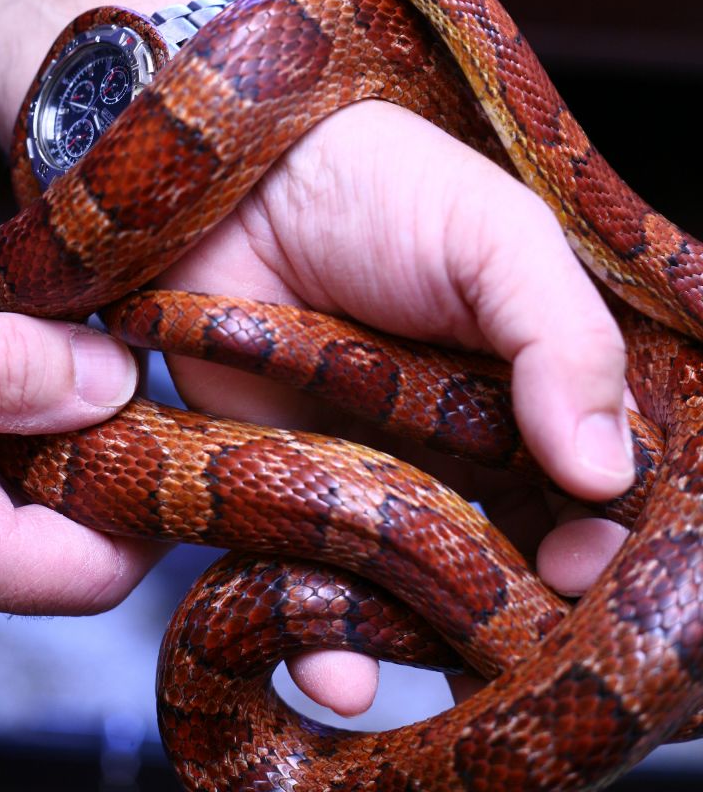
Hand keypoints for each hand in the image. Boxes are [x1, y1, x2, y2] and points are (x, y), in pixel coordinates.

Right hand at [0, 258, 162, 623]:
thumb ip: (0, 372)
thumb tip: (114, 379)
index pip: (98, 568)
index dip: (159, 502)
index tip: (185, 418)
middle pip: (58, 496)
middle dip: (80, 395)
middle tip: (91, 317)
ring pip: (0, 453)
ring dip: (15, 370)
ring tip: (5, 290)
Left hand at [161, 99, 632, 715]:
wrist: (237, 181)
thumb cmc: (379, 187)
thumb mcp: (495, 237)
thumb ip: (565, 337)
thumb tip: (610, 468)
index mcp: (543, 384)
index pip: (607, 487)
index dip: (610, 539)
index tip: (585, 567)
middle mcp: (476, 447)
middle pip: (527, 563)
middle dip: (526, 617)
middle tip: (511, 644)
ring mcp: (389, 479)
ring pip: (432, 596)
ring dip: (435, 645)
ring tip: (428, 666)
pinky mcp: (301, 495)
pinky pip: (325, 588)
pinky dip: (332, 643)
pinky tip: (338, 667)